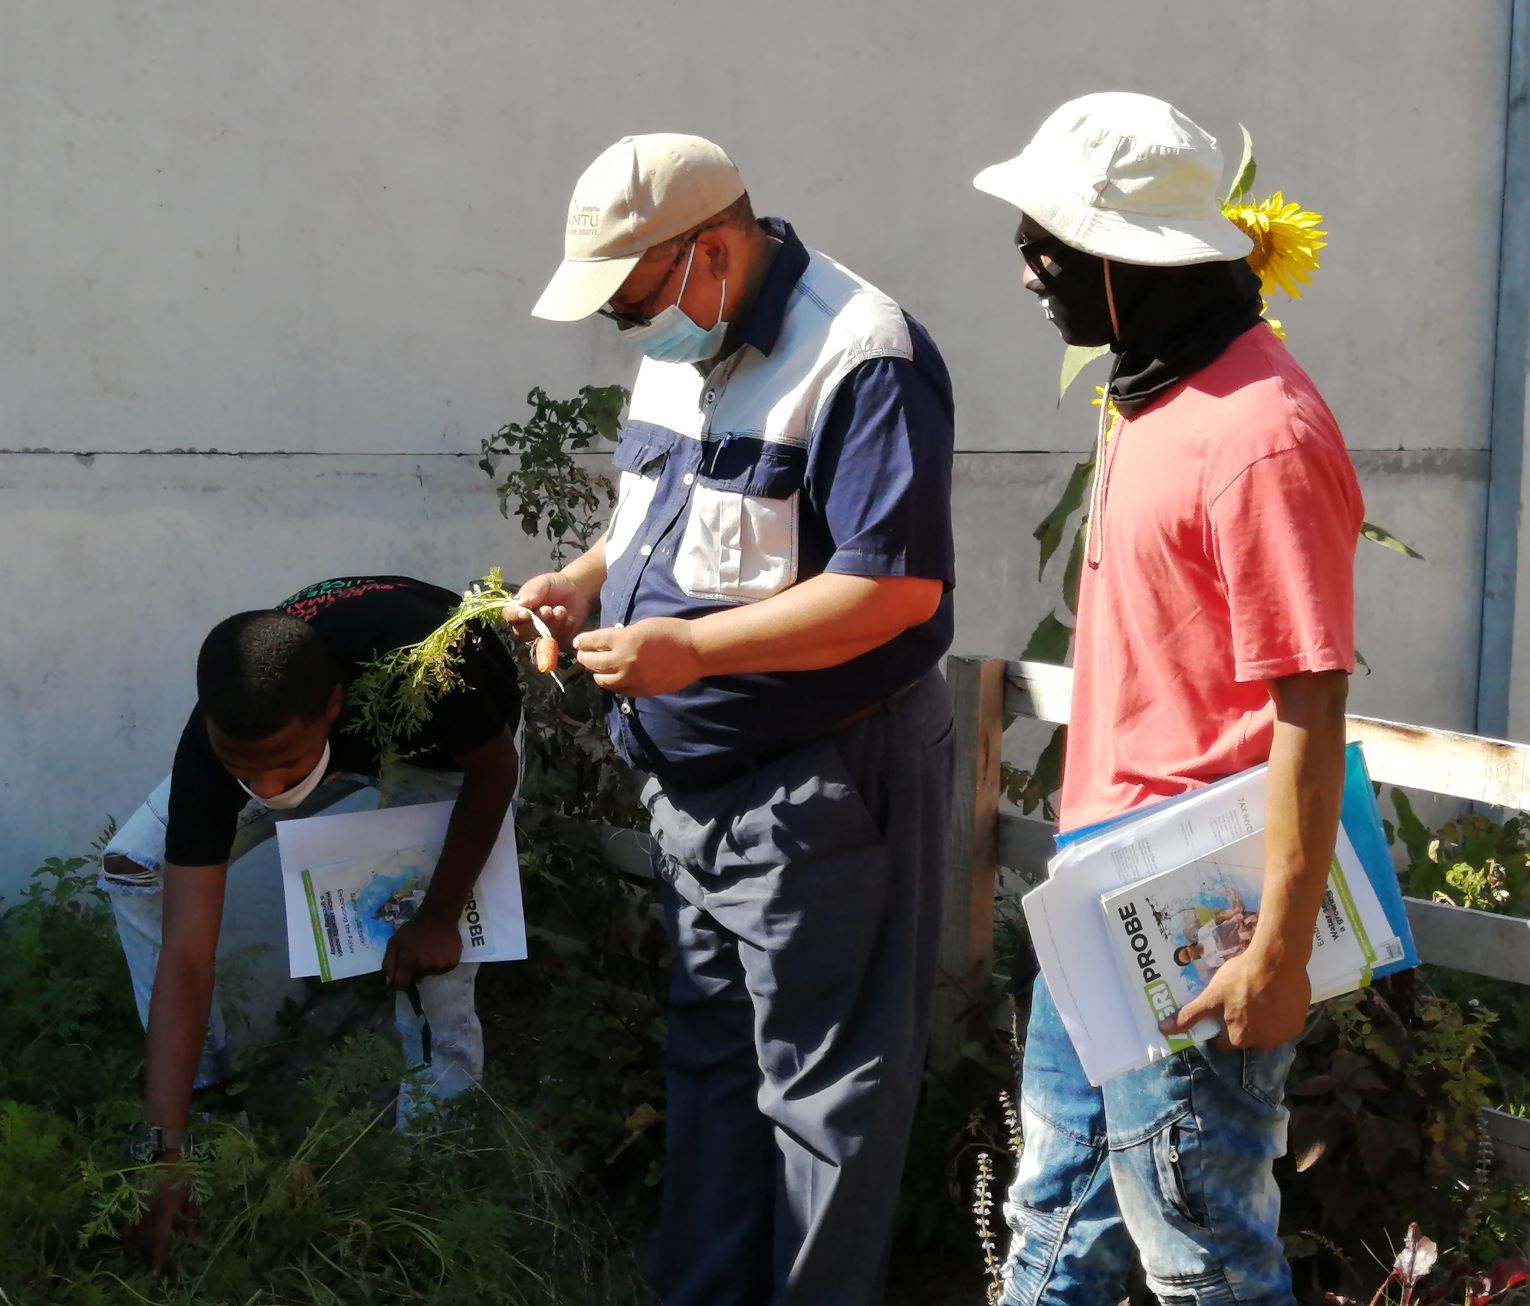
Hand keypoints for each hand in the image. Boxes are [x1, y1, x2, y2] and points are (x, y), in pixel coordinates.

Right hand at [127, 1166, 188, 1272]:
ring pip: (134, 1237)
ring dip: (138, 1252)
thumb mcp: (193, 1195)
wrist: (166, 1154)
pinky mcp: (131, 1203)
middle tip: (158, 1270)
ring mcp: (138, 1207)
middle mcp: (149, 1212)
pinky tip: (128, 1248)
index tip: (159, 1273)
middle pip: (146, 1242)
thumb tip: (193, 1239)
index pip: (160, 1240)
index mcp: (166, 1210)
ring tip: (144, 1262)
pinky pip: (125, 1226)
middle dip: (151, 1258)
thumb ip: (192, 1218)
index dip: (159, 1258)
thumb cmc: (184, 1174)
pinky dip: (126, 1239)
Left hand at [382, 909, 461, 989]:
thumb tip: (389, 982)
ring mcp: (440, 965)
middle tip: (417, 957)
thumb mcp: (394, 941)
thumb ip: (388, 963)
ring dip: (428, 967)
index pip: (403, 984)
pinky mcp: (452, 963)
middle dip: (415, 972)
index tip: (402, 976)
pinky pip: (442, 970)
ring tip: (430, 953)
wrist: (438, 916)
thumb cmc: (414, 929)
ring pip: (431, 974)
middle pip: (418, 979)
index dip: (400, 982)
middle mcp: (425, 966)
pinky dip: (440, 964)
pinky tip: (439, 952)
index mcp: (409, 961)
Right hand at [503, 572, 592, 647]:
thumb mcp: (544, 583)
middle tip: (548, 610)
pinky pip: (556, 641)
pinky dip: (563, 629)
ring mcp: (540, 633)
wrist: (577, 590)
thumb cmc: (556, 585)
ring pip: (539, 637)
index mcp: (519, 607)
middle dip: (536, 621)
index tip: (525, 613)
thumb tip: (521, 603)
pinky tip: (568, 618)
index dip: (514, 616)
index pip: (509, 615)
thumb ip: (532, 591)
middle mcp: (526, 623)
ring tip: (561, 610)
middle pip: (521, 631)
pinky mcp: (556, 639)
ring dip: (551, 624)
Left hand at [573, 618, 702, 695]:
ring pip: (604, 681)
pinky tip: (616, 678)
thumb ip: (623, 636)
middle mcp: (624, 661)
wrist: (694, 650)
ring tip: (598, 670)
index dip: (582, 642)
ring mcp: (632, 678)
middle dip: (585, 658)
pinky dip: (615, 684)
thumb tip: (608, 644)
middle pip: (593, 663)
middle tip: (583, 655)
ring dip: (598, 674)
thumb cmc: (671, 631)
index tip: (577, 642)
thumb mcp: (642, 626)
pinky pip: (621, 690)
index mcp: (624, 641)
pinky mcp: (642, 690)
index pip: (593, 642)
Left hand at [1159, 946, 1310, 1050]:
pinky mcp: (1298, 1024)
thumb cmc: (1240, 978)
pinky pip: (1284, 1023)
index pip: (1224, 1040)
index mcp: (1239, 1040)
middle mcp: (1263, 1044)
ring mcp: (1283, 1035)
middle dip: (1241, 1022)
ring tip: (1257, 995)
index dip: (1220, 1025)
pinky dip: (1278, 1014)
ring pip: (1266, 1031)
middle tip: (1240, 999)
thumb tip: (1165, 1030)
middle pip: (1246, 1037)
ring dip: (1261, 1019)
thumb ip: (1190, 1015)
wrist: (1278, 961)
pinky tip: (1273, 996)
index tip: (1222, 1009)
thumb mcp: (1211, 996)